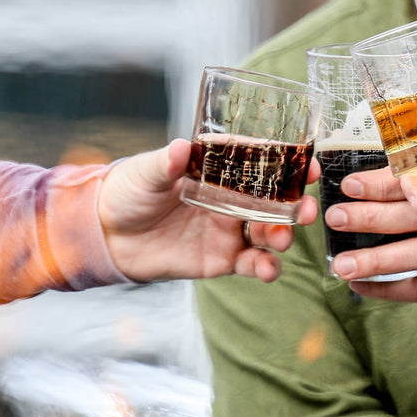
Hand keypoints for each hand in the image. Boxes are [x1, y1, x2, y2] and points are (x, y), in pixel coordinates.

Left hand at [97, 139, 316, 282]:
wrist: (107, 235)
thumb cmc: (128, 192)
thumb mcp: (147, 172)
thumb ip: (167, 163)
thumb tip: (182, 147)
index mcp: (221, 171)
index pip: (264, 163)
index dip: (291, 164)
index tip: (309, 166)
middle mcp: (233, 199)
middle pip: (276, 202)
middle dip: (297, 206)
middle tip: (306, 211)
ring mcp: (230, 230)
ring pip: (270, 233)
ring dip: (283, 236)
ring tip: (282, 239)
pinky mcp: (222, 259)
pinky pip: (253, 263)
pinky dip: (265, 267)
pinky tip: (267, 269)